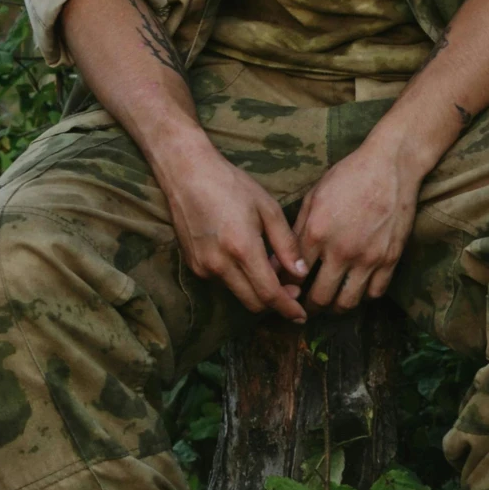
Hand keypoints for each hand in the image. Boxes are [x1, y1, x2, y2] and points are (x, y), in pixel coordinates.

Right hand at [158, 133, 307, 323]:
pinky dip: (239, 279)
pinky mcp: (193, 265)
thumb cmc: (231, 185)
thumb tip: (301, 273)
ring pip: (238, 293)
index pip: (268, 294)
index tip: (300, 315)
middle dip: (275, 302)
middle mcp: (220, 264)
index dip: (287, 308)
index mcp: (242, 249)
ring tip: (270, 266)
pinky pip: (223, 282)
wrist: (187, 174)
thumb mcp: (267, 208)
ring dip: (257, 290)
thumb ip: (286, 244)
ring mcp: (203, 267)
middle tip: (292, 289)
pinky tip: (247, 259)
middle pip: (253, 303)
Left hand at [295, 132, 423, 311]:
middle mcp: (341, 250)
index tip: (288, 290)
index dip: (288, 287)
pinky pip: (374, 293)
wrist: (390, 165)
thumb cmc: (348, 176)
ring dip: (336, 306)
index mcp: (317, 233)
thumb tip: (277, 258)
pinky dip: (363, 296)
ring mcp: (368, 257)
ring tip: (331, 301)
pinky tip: (356, 287)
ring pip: (347, 302)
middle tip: (307, 305)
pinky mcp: (390, 259)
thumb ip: (296, 230)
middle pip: (320, 297)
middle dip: (309, 305)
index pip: (294, 275)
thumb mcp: (314, 197)